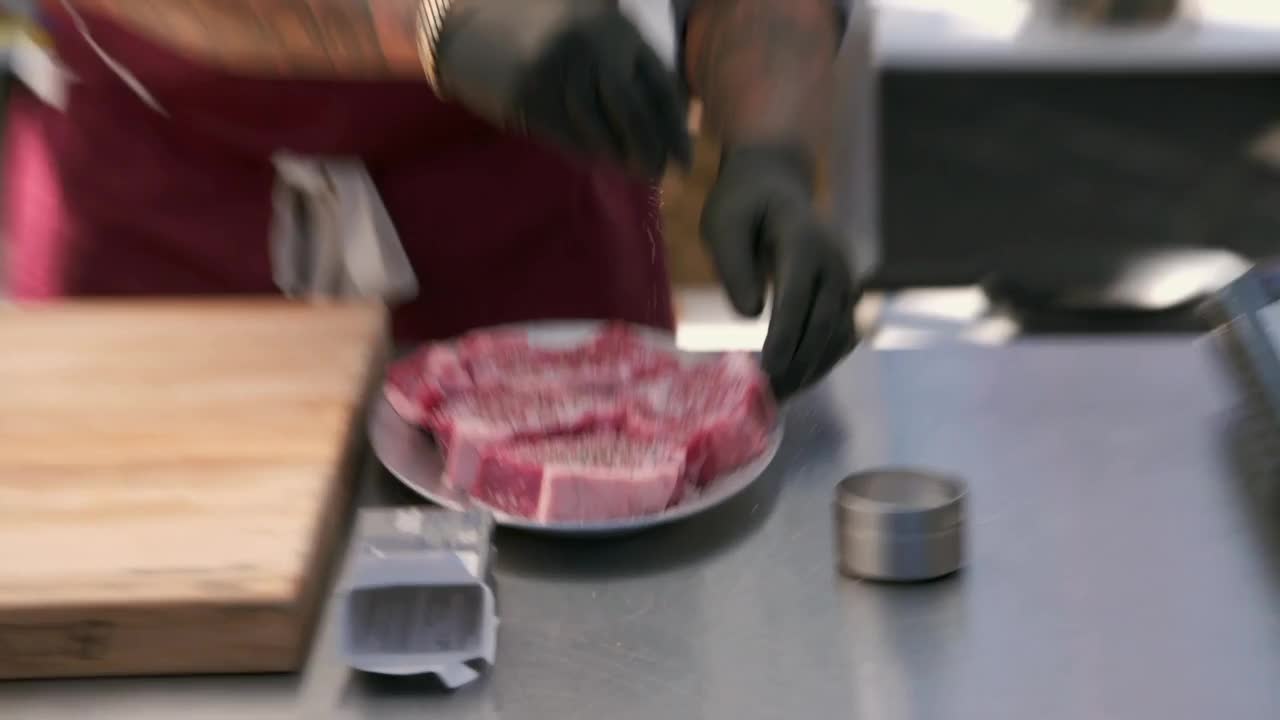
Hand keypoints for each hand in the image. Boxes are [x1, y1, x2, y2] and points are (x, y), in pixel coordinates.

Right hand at [436, 0, 690, 177]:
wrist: (463, 19)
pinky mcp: (530, 98)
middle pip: (635, 114)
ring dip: (621, 158)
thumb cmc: (533, 18)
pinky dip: (588, 153)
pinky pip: (568, 137)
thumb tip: (669, 107)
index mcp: (614, 27)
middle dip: (653, 150)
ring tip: (635, 172)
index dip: (676, 126)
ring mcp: (560, 73)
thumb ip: (623, 47)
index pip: (660, 85)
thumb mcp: (587, 13)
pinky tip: (599, 160)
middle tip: (662, 172)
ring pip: (602, 131)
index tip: (686, 153)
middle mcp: (592, 48)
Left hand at [702, 144, 859, 399]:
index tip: (766, 371)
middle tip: (767, 399)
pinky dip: (821, 362)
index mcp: (804, 241)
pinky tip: (794, 382)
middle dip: (797, 365)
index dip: (784, 337)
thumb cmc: (741, 206)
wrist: (774, 187)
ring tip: (778, 398)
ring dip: (811, 371)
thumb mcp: (723, 224)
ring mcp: (845, 279)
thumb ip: (733, 264)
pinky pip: (841, 336)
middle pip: (822, 324)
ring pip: (838, 337)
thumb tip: (749, 313)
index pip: (797, 297)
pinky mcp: (845, 295)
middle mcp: (834, 263)